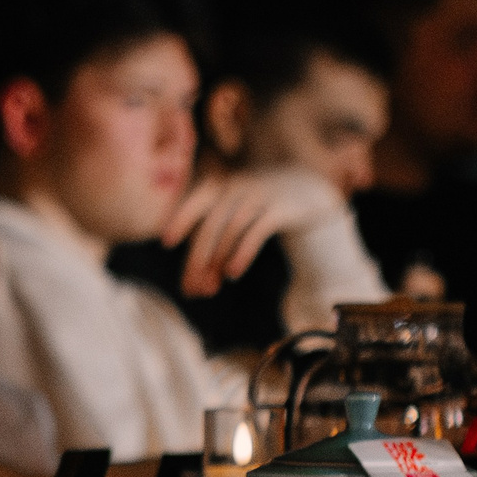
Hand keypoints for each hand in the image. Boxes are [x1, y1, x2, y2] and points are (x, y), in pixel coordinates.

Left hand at [162, 166, 346, 297]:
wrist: (310, 188)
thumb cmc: (260, 205)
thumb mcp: (234, 210)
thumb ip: (212, 234)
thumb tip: (193, 277)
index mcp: (221, 186)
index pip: (196, 204)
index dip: (181, 221)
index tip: (166, 243)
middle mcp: (237, 187)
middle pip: (210, 226)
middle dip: (197, 260)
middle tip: (191, 290)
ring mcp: (260, 196)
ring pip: (230, 231)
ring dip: (217, 262)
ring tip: (209, 289)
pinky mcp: (281, 208)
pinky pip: (256, 232)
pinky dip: (242, 254)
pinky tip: (232, 273)